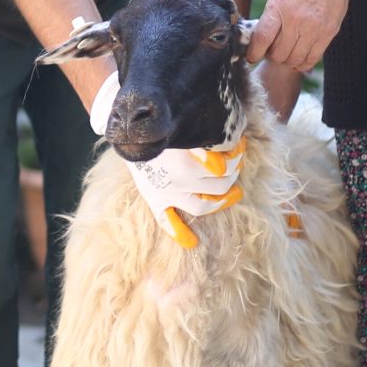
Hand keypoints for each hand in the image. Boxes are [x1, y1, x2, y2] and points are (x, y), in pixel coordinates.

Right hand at [93, 73, 244, 247]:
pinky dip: (180, 234)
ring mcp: (166, 193)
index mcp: (188, 161)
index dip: (236, 155)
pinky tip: (192, 242)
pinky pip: (168, 222)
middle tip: (237, 165)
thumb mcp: (185, 127)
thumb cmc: (161, 124)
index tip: (239, 148)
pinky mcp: (154, 200)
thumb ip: (207, 137)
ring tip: (233, 193)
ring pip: (204, 206)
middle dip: (233, 174)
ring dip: (221, 201)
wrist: (127, 129)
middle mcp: (179, 181)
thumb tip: (230, 145)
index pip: (225, 165)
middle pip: (220, 185)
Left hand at [249, 0, 366, 74]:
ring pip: (295, 59)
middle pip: (278, 54)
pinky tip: (299, 56)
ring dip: (287, 60)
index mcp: (278, 6)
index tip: (252, 57)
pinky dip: (303, 62)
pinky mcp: (328, 33)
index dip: (254, 53)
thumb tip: (262, 37)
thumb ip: (271, 13)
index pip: (262, 39)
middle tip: (271, 51)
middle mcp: (296, 19)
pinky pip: (313, 58)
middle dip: (271, 56)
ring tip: (286, 52)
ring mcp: (314, 28)